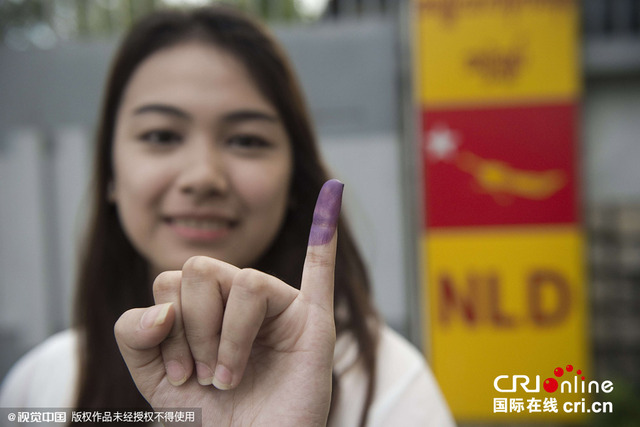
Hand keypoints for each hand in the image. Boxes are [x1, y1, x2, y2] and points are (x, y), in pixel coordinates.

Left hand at [114, 180, 343, 426]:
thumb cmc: (211, 418)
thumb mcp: (154, 377)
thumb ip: (134, 334)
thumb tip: (162, 305)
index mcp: (206, 306)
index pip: (173, 279)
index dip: (167, 326)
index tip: (179, 377)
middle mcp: (240, 299)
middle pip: (203, 269)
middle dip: (195, 328)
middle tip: (208, 376)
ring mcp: (279, 307)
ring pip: (245, 281)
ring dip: (228, 338)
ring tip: (231, 377)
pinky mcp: (313, 321)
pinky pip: (320, 271)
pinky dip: (323, 234)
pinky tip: (330, 198)